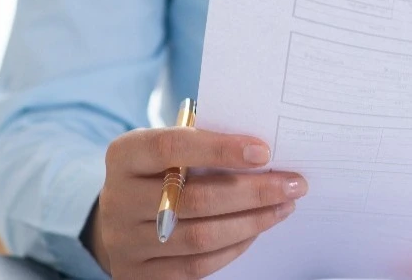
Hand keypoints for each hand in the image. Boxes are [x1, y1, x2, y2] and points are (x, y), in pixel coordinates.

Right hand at [86, 128, 306, 278]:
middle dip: (253, 192)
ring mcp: (125, 242)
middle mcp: (118, 199)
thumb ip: (203, 144)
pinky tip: (256, 230)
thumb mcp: (168, 148)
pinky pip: (197, 266)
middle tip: (293, 184)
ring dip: (252, 222)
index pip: (171, 147)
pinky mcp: (138, 274)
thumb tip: (262, 152)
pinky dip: (234, 248)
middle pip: (194, 199)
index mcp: (125, 156)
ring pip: (200, 237)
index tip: (264, 151)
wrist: (118, 216)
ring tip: (284, 207)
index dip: (220, 148)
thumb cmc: (159, 171)